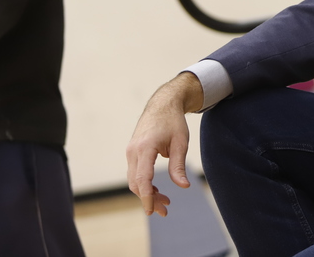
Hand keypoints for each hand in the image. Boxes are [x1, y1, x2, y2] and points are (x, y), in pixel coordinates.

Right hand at [125, 73, 201, 215]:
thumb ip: (179, 165)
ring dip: (146, 193)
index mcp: (145, 147)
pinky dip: (144, 184)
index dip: (146, 197)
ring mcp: (130, 151)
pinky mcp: (132, 152)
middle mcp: (133, 150)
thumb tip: (183, 186)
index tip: (152, 210)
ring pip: (134, 180)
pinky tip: (156, 190)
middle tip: (166, 209)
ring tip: (165, 201)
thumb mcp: (181, 143)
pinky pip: (135, 173)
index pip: (142, 178)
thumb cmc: (173, 122)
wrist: (162, 104)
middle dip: (149, 198)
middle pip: (136, 183)